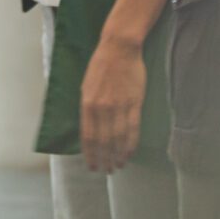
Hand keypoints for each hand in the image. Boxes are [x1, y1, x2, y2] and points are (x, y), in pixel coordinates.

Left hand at [80, 37, 145, 173]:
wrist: (119, 48)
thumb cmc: (101, 65)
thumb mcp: (86, 86)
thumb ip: (88, 108)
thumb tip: (89, 129)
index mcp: (87, 104)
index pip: (88, 136)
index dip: (90, 154)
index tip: (92, 166)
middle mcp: (101, 108)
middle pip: (103, 141)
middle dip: (104, 158)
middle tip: (107, 170)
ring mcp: (118, 106)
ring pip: (118, 138)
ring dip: (118, 155)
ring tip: (118, 165)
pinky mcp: (134, 103)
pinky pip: (132, 128)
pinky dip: (130, 144)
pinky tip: (129, 153)